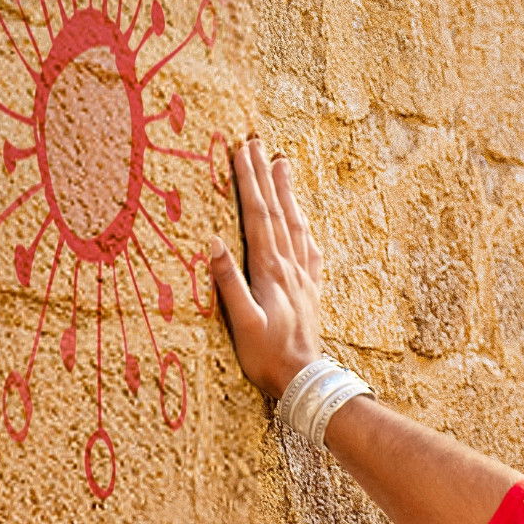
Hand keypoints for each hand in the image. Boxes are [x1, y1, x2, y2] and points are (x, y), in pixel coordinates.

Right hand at [210, 138, 324, 399]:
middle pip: (277, 211)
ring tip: (283, 164)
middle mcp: (289, 266)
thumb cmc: (267, 356)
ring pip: (295, 224)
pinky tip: (302, 218)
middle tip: (258, 143)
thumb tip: (213, 244)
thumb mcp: (242, 322)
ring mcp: (303, 276)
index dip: (249, 182)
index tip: (242, 151)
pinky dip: (303, 226)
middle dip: (265, 175)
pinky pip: (308, 248)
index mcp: (270, 270)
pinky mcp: (310, 289)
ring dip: (287, 192)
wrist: (304, 380)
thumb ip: (229, 283)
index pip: (258, 215)